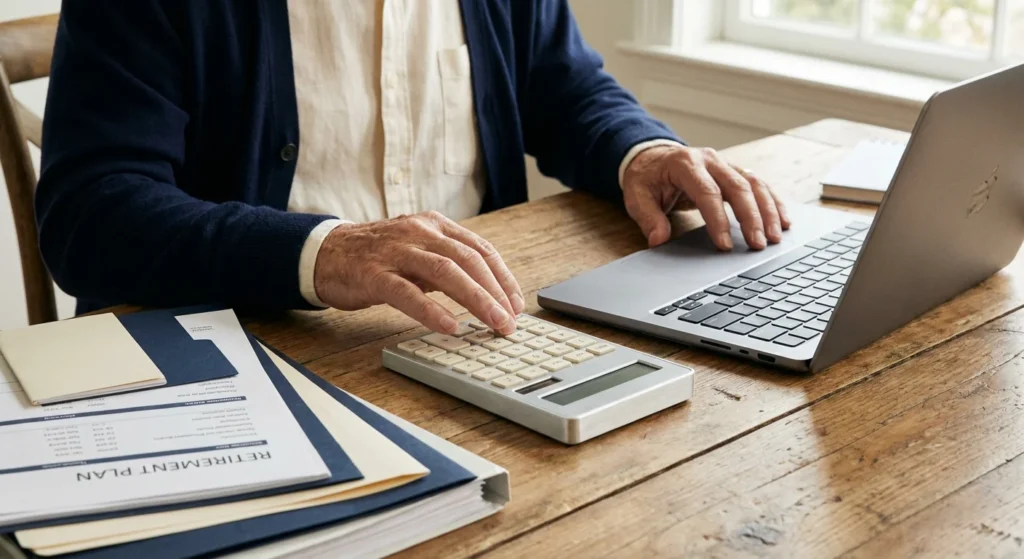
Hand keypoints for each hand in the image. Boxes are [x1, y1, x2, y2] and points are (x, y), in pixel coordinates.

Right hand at [312, 211, 523, 335]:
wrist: (325, 253)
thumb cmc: (377, 257)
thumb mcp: (418, 252)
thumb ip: (448, 266)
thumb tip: (487, 294)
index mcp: (434, 225)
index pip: (480, 250)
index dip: (503, 278)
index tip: (517, 304)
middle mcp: (419, 232)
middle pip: (469, 260)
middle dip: (496, 292)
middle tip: (511, 321)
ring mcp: (396, 252)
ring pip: (446, 272)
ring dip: (476, 300)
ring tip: (493, 323)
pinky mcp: (374, 274)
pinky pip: (408, 293)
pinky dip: (432, 310)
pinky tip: (450, 326)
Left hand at [621, 145, 790, 250]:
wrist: (653, 157)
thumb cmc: (647, 178)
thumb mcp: (637, 196)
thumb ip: (648, 218)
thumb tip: (658, 240)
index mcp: (684, 164)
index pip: (707, 192)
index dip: (717, 219)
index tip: (724, 245)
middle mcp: (709, 159)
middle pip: (738, 186)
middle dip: (751, 217)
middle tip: (758, 244)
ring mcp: (725, 163)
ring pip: (754, 184)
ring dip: (768, 211)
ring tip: (775, 236)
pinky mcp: (734, 171)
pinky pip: (759, 184)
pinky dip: (773, 203)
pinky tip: (783, 221)